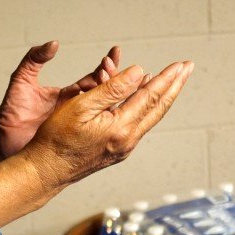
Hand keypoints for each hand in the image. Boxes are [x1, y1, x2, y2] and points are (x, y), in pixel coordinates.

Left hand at [0, 41, 121, 158]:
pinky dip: (110, 126)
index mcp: (66, 94)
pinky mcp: (75, 141)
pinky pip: (97, 133)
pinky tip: (123, 120)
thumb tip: (53, 44)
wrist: (2, 142)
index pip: (92, 78)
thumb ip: (34, 60)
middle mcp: (76, 109)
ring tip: (136, 90)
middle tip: (130, 73)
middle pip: (103, 94)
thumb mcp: (21, 81)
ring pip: (104, 114)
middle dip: (117, 82)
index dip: (105, 66)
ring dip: (119, 102)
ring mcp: (77, 126)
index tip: (115, 53)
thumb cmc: (10, 112)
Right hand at [20, 60, 193, 189]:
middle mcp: (128, 140)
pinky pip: (139, 124)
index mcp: (120, 127)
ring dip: (163, 96)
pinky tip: (146, 100)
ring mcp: (125, 147)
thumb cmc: (57, 138)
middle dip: (175, 85)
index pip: (150, 96)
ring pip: (151, 117)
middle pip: (158, 108)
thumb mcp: (81, 106)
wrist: (47, 170)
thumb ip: (112, 89)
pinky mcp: (118, 150)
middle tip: (188, 67)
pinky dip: (147, 108)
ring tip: (172, 80)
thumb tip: (139, 73)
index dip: (166, 77)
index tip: (181, 64)